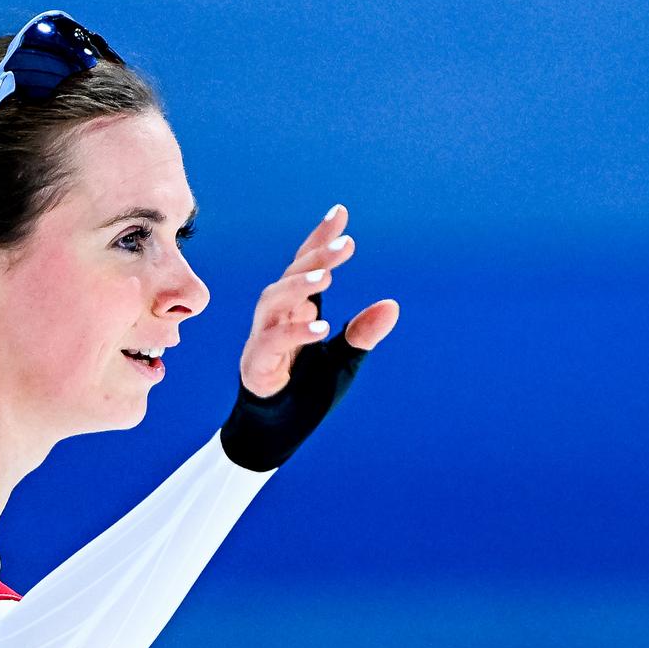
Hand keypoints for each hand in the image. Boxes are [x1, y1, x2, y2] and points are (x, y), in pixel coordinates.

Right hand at [239, 203, 399, 397]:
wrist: (278, 435)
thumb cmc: (306, 393)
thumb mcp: (343, 362)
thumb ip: (362, 334)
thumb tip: (392, 305)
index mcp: (296, 310)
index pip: (305, 266)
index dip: (320, 239)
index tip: (341, 212)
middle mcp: (276, 317)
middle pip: (291, 275)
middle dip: (316, 256)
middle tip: (346, 244)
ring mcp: (263, 339)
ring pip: (273, 300)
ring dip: (300, 286)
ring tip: (328, 277)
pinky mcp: (256, 365)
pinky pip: (272, 341)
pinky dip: (295, 332)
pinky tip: (321, 326)